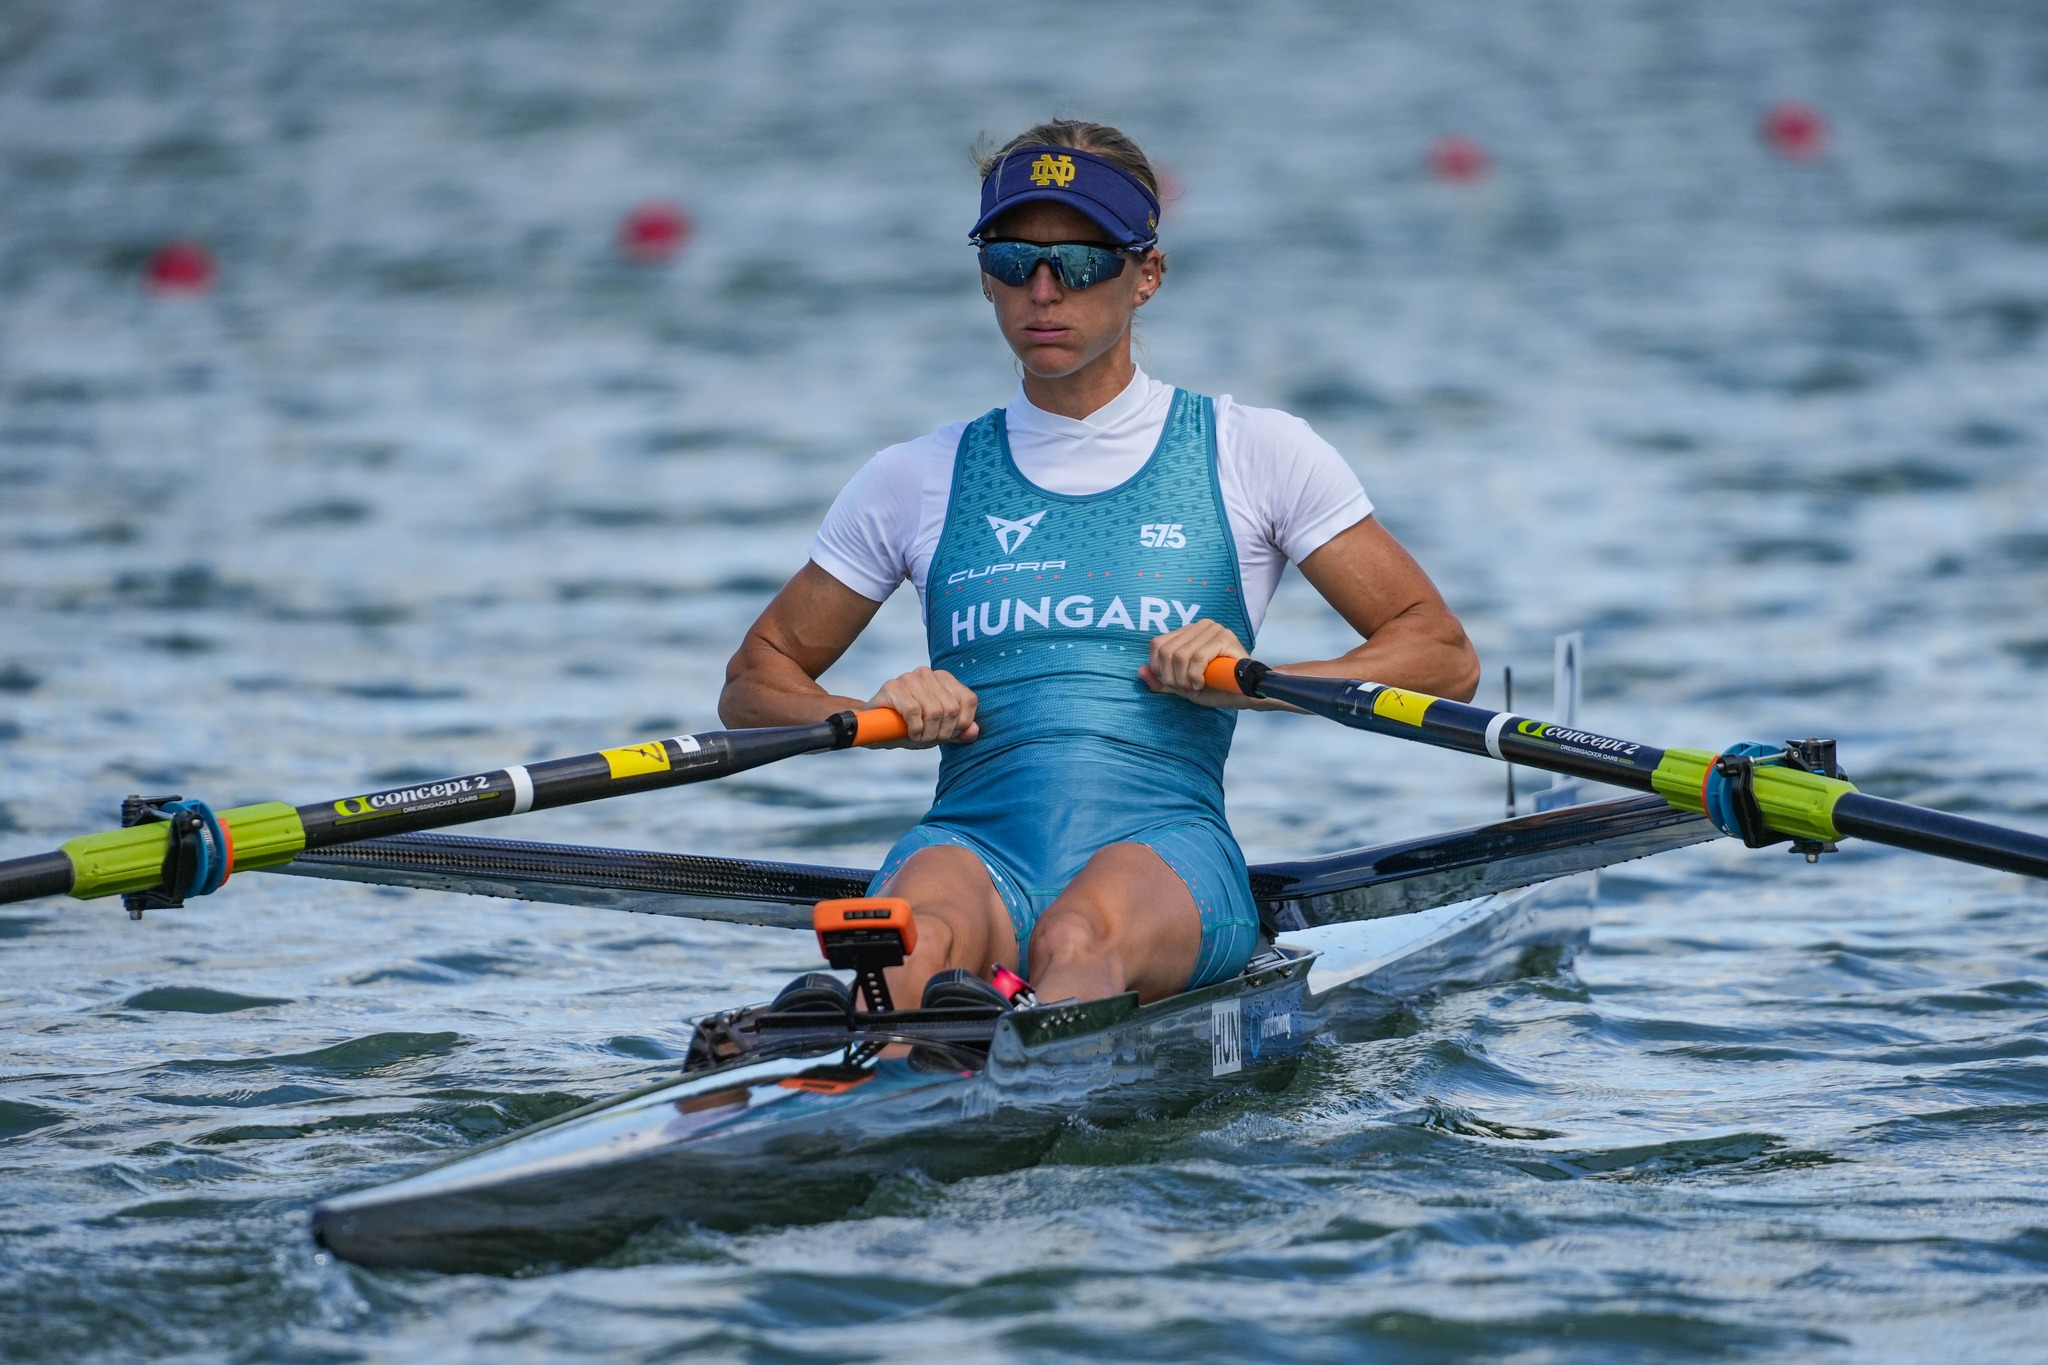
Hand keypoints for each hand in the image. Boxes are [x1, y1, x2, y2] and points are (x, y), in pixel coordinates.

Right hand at [866, 667, 980, 746]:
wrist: (876, 729)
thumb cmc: (910, 727)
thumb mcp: (939, 732)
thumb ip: (959, 731)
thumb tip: (975, 731)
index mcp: (943, 678)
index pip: (968, 700)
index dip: (962, 724)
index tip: (947, 735)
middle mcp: (927, 673)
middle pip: (951, 709)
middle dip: (943, 732)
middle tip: (930, 739)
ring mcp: (908, 678)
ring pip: (934, 711)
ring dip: (928, 733)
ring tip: (919, 737)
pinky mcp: (892, 687)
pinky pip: (914, 711)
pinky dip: (915, 729)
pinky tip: (910, 733)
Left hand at [1139, 621, 1253, 708]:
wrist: (1247, 693)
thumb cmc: (1217, 688)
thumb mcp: (1182, 686)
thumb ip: (1161, 680)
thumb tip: (1139, 672)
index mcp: (1187, 632)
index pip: (1157, 645)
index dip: (1159, 669)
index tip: (1175, 684)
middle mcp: (1199, 626)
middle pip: (1165, 651)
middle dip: (1171, 677)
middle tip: (1185, 688)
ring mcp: (1213, 629)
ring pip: (1179, 655)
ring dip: (1183, 679)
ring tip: (1195, 686)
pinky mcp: (1224, 637)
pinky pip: (1197, 657)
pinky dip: (1195, 676)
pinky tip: (1202, 683)